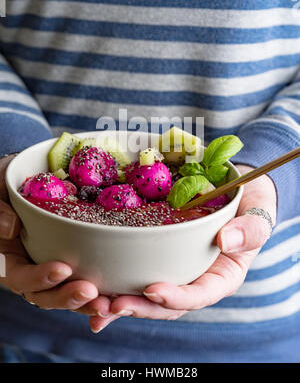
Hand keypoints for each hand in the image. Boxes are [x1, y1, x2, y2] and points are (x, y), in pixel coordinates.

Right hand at [0, 155, 110, 314]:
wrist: (23, 182)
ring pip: (67, 294)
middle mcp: (31, 270)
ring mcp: (52, 267)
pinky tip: (118, 293)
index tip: (62, 269)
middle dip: (68, 297)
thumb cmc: (4, 187)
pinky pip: (85, 280)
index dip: (40, 278)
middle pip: (47, 295)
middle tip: (91, 293)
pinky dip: (101, 290)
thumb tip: (12, 228)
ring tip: (109, 304)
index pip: (21, 277)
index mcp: (10, 259)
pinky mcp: (73, 262)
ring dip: (88, 302)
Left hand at [87, 164, 276, 331]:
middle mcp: (195, 278)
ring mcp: (175, 269)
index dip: (176, 297)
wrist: (236, 190)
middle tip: (110, 306)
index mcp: (221, 276)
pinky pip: (137, 273)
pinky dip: (116, 283)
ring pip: (147, 295)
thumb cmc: (251, 203)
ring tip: (94, 305)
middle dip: (139, 307)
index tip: (153, 289)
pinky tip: (92, 287)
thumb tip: (226, 242)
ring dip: (121, 302)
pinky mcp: (159, 257)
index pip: (200, 295)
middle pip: (167, 303)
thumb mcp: (259, 213)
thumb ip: (250, 229)